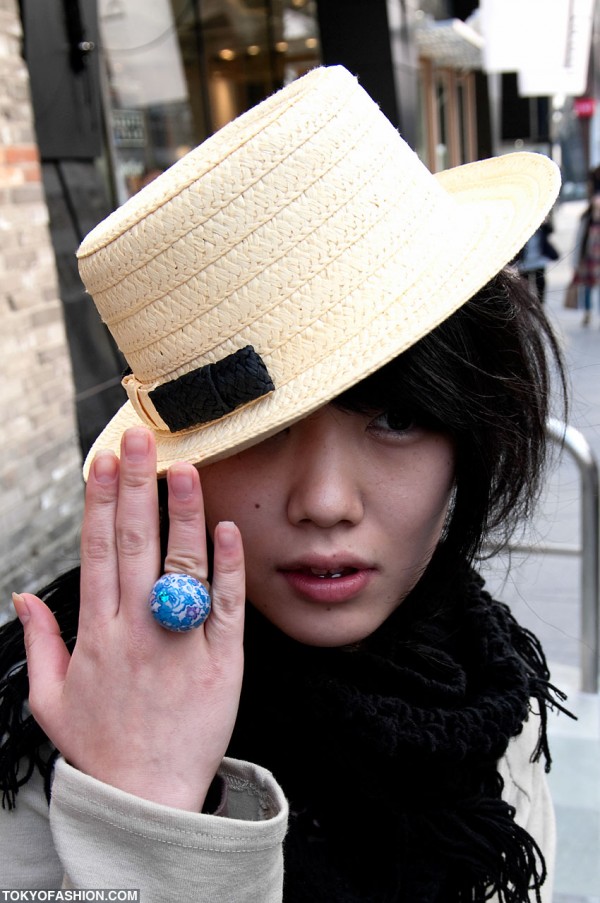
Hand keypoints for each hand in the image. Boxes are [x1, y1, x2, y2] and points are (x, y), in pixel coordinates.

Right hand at [13, 427, 244, 811]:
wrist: (146, 800)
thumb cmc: (99, 747)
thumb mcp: (49, 699)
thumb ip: (40, 641)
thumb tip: (22, 593)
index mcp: (95, 634)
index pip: (98, 551)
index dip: (101, 502)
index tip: (104, 461)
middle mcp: (136, 630)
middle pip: (136, 544)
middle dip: (136, 486)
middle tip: (140, 440)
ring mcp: (179, 643)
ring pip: (182, 565)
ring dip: (183, 513)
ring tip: (186, 468)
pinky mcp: (221, 661)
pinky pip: (225, 606)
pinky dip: (227, 566)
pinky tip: (226, 527)